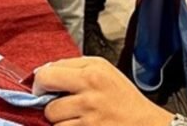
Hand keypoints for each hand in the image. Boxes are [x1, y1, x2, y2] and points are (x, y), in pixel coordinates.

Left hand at [34, 58, 173, 125]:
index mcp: (93, 71)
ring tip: (74, 116)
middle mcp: (90, 91)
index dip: (41, 81)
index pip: (48, 72)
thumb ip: (75, 66)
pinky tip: (79, 125)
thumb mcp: (105, 70)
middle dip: (44, 99)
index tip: (44, 86)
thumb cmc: (123, 99)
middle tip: (51, 101)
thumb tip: (44, 71)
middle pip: (45, 94)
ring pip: (51, 117)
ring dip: (58, 119)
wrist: (145, 125)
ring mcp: (88, 116)